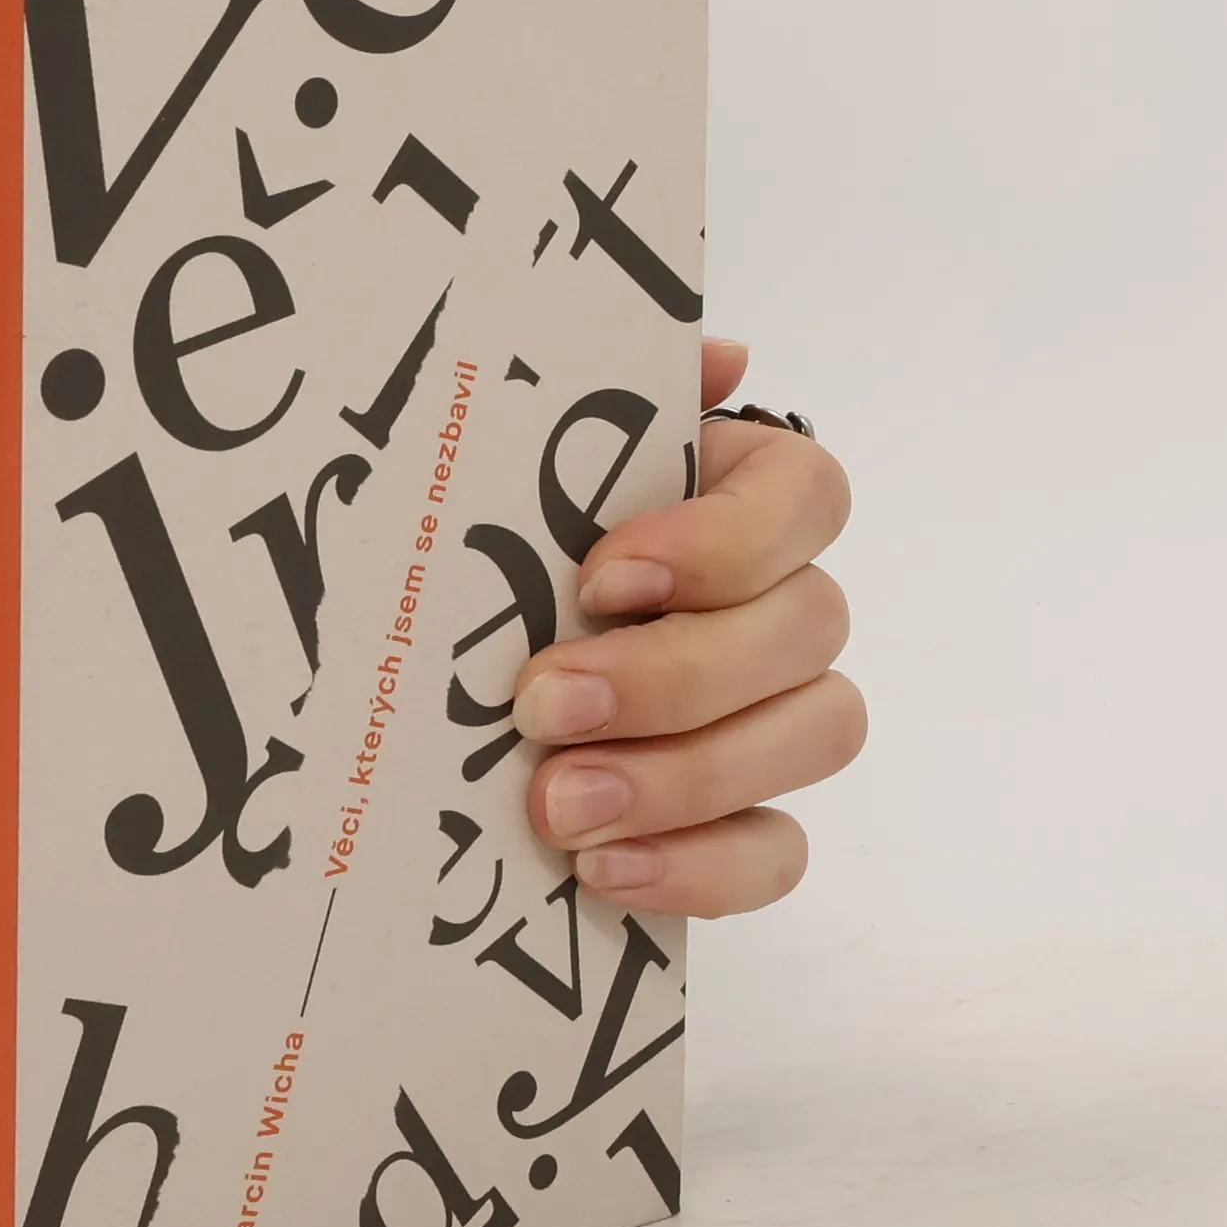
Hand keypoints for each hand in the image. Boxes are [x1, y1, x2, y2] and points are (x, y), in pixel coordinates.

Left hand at [512, 338, 864, 916]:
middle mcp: (775, 605)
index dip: (722, 539)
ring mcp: (774, 719)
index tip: (600, 576)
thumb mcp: (498, 477)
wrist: (411, 701)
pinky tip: (602, 871)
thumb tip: (718, 355)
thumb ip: (589, 407)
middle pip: (808, 627)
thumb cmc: (469, 563)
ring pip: (816, 735)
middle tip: (542, 706)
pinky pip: (777, 854)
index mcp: (729, 502)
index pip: (803, 496)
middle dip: (674, 675)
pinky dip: (699, 868)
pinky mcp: (742, 822)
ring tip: (557, 808)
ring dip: (686, 777)